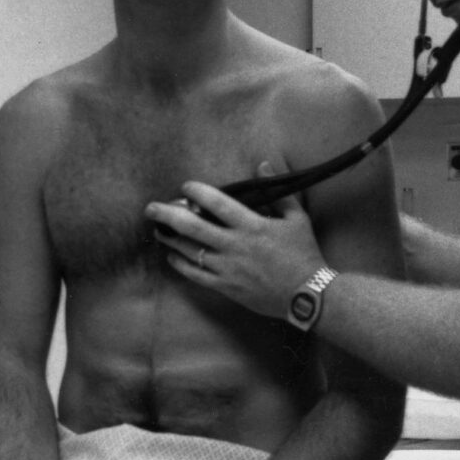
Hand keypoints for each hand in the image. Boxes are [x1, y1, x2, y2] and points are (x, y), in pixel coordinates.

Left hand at [144, 162, 326, 318]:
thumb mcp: (297, 218)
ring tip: (157, 230)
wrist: (307, 294)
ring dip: (170, 239)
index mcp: (252, 226)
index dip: (198, 192)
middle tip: (151, 208)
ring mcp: (228, 268)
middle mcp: (235, 246)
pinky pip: (196, 275)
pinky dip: (180, 264)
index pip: (218, 204)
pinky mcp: (226, 287)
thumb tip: (264, 165)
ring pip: (190, 251)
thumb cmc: (303, 254)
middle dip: (168, 215)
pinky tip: (172, 256)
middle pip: (193, 227)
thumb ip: (278, 192)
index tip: (185, 187)